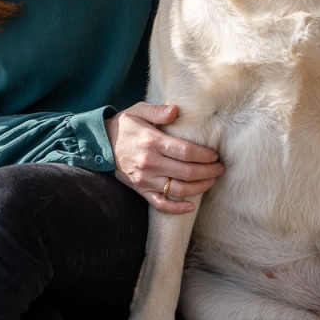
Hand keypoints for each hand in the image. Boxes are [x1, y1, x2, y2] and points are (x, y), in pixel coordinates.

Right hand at [105, 102, 222, 214]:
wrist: (100, 144)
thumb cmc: (125, 126)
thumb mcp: (138, 110)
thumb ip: (157, 110)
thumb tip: (176, 110)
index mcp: (152, 142)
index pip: (185, 152)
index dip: (204, 155)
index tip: (215, 155)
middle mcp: (149, 163)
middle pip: (186, 172)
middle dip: (208, 172)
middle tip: (219, 168)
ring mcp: (145, 179)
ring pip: (178, 189)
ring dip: (199, 187)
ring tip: (211, 181)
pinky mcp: (140, 190)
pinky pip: (160, 204)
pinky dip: (177, 208)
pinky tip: (191, 205)